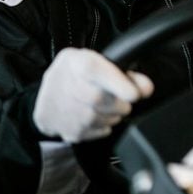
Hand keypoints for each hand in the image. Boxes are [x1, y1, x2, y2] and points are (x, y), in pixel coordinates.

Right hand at [33, 48, 153, 142]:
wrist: (46, 100)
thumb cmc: (75, 76)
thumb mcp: (94, 62)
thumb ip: (122, 72)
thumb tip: (146, 87)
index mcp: (74, 62)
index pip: (93, 69)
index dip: (116, 82)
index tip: (134, 94)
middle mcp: (65, 85)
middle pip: (100, 99)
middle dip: (120, 103)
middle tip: (123, 101)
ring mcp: (65, 110)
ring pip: (101, 118)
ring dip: (113, 115)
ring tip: (107, 107)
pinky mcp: (70, 130)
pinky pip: (99, 131)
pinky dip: (104, 125)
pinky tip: (96, 116)